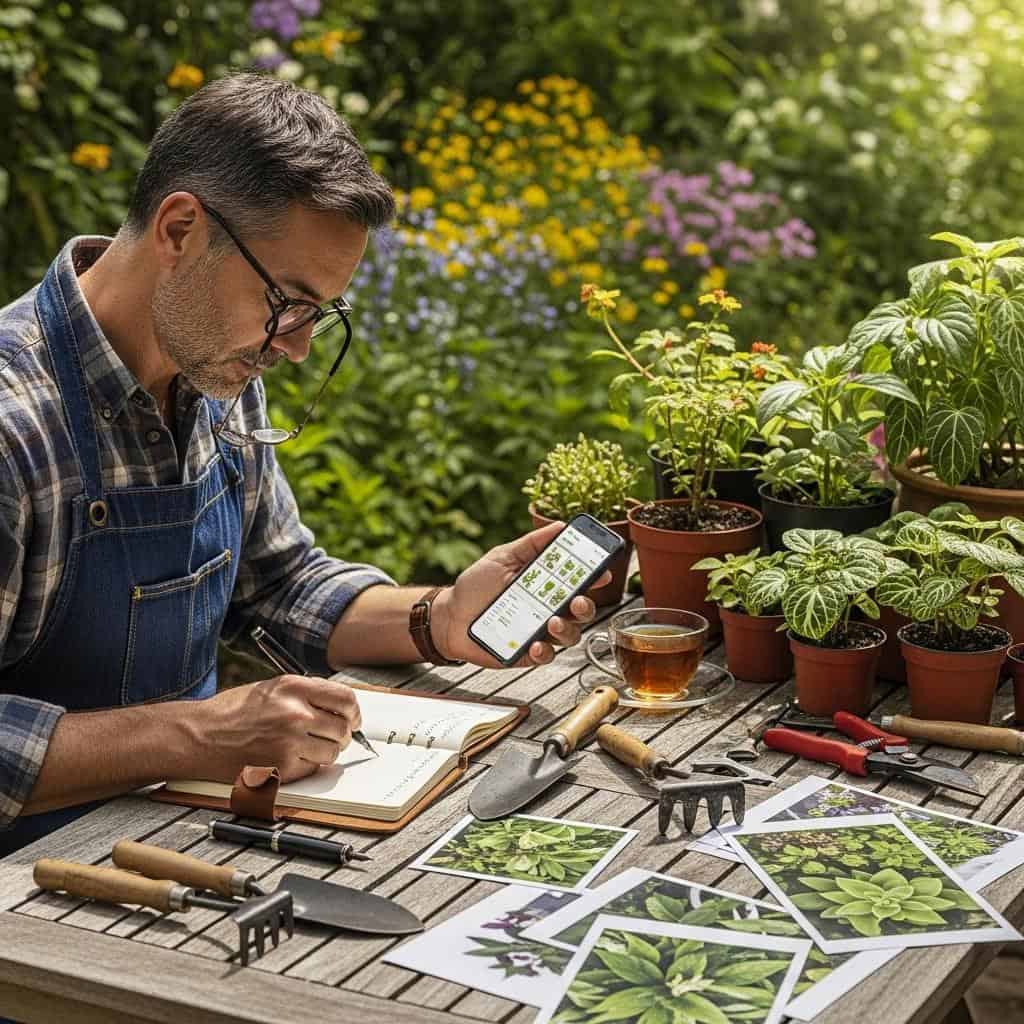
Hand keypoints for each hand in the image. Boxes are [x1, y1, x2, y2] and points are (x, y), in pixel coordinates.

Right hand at [196, 675, 362, 782]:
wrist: (199, 736)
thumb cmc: (232, 712)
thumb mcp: (272, 688)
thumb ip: (306, 693)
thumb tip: (340, 705)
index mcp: (294, 688)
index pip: (345, 698)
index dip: (354, 711)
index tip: (353, 718)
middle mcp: (295, 713)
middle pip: (343, 728)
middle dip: (342, 734)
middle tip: (331, 736)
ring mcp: (289, 742)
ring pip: (333, 752)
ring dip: (326, 752)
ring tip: (307, 747)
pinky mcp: (282, 768)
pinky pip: (312, 769)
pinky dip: (307, 766)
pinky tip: (289, 757)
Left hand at [434, 520, 611, 667]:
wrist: (449, 617)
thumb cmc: (476, 586)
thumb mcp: (502, 558)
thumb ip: (530, 545)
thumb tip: (560, 526)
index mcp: (547, 584)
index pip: (579, 580)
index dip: (595, 576)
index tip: (602, 570)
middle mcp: (549, 609)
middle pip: (582, 610)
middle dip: (586, 605)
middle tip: (577, 600)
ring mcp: (540, 632)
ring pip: (570, 635)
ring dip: (567, 629)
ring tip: (552, 622)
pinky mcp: (527, 654)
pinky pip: (546, 656)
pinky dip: (544, 652)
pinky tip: (535, 645)